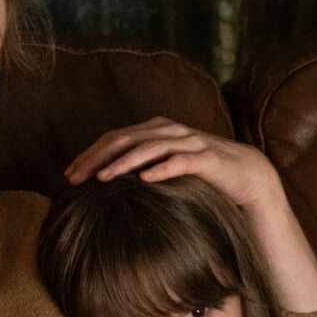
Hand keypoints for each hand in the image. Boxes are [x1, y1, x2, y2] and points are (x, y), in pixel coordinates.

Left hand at [63, 116, 281, 209]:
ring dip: (124, 162)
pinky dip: (163, 168)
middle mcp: (170, 131)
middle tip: (75, 178)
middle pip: (126, 139)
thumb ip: (139, 169)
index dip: (89, 154)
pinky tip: (146, 180)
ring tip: (103, 178)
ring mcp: (190, 142)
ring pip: (150, 147)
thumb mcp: (165, 168)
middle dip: (97, 158)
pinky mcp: (208, 159)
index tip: (68, 175)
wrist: (247, 175)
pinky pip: (182, 161)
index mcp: (156, 130)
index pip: (115, 137)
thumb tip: (103, 185)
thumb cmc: (200, 176)